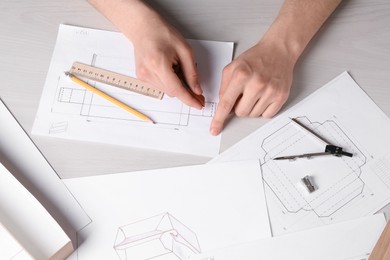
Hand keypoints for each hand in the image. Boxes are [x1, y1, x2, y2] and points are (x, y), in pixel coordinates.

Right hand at [88, 0, 203, 108]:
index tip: (199, 105)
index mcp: (158, 64)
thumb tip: (196, 90)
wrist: (143, 27)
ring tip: (178, 69)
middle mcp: (148, 73)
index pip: (177, 90)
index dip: (189, 99)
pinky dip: (169, 82)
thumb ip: (191, 73)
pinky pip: (160, 86)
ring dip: (177, 86)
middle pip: (172, 92)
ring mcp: (143, 76)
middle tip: (198, 91)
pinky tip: (170, 70)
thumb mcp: (184, 50)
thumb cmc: (162, 33)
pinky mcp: (142, 77)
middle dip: (186, 93)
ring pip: (167, 90)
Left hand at [209, 41, 294, 135]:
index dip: (219, 119)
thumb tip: (223, 106)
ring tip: (256, 92)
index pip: (226, 103)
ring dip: (251, 108)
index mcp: (241, 75)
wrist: (278, 51)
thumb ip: (224, 87)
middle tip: (244, 94)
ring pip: (253, 115)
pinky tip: (264, 96)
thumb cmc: (255, 59)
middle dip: (239, 107)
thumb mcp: (233, 68)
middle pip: (240, 113)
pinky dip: (263, 109)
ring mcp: (270, 91)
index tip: (214, 130)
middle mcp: (256, 84)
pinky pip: (267, 115)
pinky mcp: (281, 96)